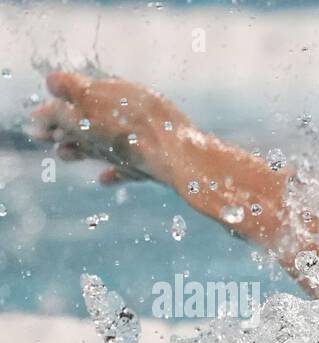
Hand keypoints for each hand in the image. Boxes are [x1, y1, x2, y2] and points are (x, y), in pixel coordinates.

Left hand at [29, 72, 189, 184]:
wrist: (176, 154)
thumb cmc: (141, 119)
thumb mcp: (102, 92)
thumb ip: (72, 87)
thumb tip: (52, 84)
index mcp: (79, 121)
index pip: (52, 110)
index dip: (49, 104)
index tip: (49, 97)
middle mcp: (94, 141)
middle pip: (68, 134)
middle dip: (55, 132)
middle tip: (39, 132)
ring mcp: (116, 157)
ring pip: (91, 153)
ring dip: (76, 151)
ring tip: (63, 153)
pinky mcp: (140, 171)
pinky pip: (122, 172)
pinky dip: (112, 174)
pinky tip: (104, 178)